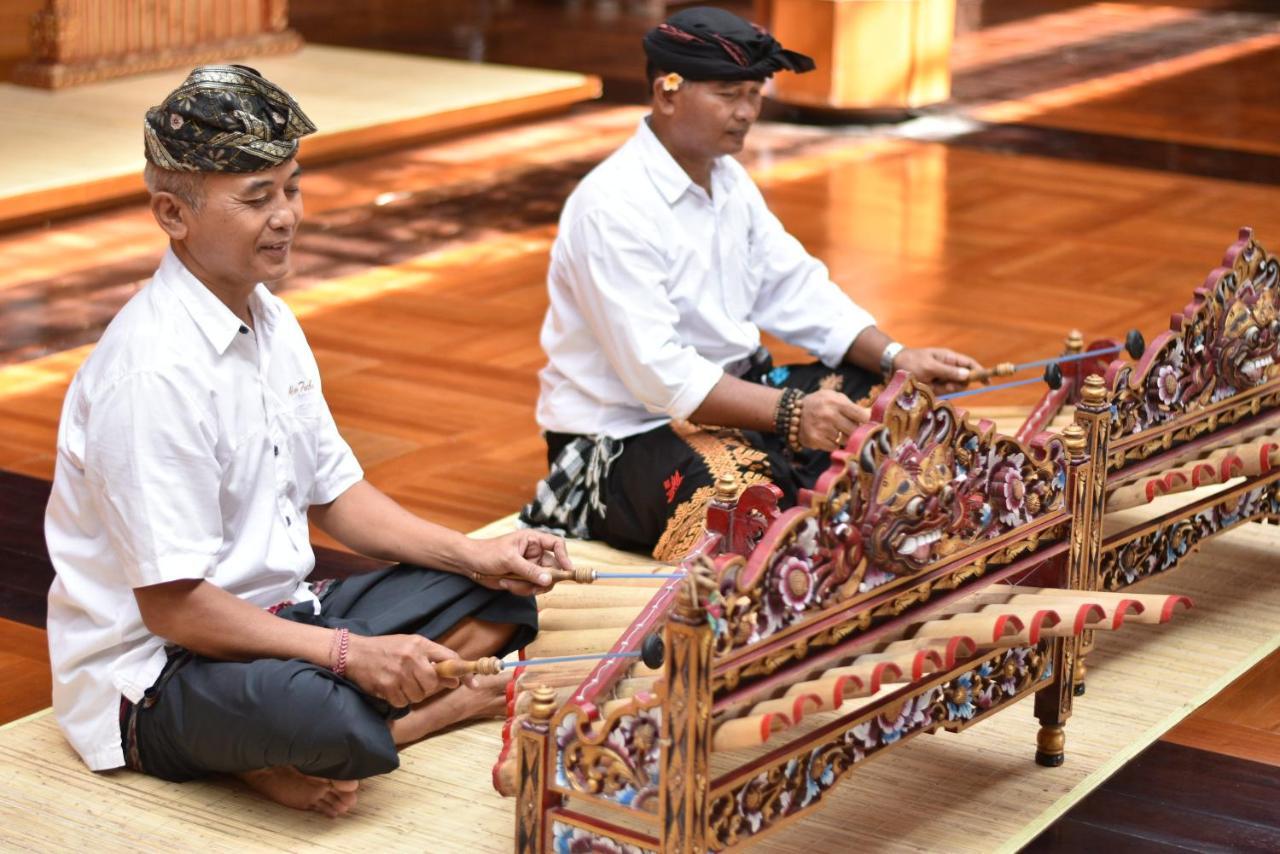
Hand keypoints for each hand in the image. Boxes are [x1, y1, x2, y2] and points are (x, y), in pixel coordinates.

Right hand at [344, 632, 461, 707]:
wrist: (354, 653)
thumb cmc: (386, 649)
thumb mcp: (411, 645)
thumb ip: (433, 659)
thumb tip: (455, 679)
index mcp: (420, 644)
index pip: (450, 659)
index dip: (464, 673)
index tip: (473, 684)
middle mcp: (411, 657)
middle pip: (433, 683)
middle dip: (428, 686)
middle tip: (416, 680)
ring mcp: (399, 673)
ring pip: (419, 695)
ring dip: (412, 693)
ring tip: (401, 681)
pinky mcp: (387, 687)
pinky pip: (404, 702)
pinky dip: (399, 699)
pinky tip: (391, 687)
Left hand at [463, 529, 569, 595]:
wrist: (470, 564)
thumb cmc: (488, 553)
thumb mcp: (509, 559)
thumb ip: (529, 570)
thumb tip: (548, 580)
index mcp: (533, 540)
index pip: (556, 544)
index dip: (564, 556)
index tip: (567, 570)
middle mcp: (535, 553)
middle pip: (553, 568)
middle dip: (543, 579)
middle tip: (536, 586)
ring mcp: (530, 567)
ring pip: (542, 582)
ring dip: (528, 586)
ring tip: (510, 582)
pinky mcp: (523, 579)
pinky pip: (531, 588)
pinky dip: (520, 589)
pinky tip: (506, 583)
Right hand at [798, 389, 868, 450]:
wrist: (794, 412)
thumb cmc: (821, 403)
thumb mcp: (835, 397)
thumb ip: (853, 406)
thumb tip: (873, 415)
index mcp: (836, 402)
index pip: (861, 415)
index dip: (868, 421)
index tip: (870, 424)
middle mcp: (829, 415)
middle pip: (855, 430)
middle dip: (857, 431)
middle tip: (855, 429)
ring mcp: (822, 428)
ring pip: (845, 440)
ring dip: (845, 438)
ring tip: (838, 431)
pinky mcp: (816, 440)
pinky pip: (834, 447)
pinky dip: (834, 444)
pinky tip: (828, 436)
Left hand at [893, 347, 982, 394]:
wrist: (894, 366)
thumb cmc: (913, 362)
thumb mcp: (930, 366)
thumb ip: (948, 371)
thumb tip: (967, 375)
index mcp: (949, 358)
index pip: (970, 364)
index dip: (980, 372)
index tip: (987, 382)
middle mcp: (948, 368)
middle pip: (963, 380)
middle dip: (954, 385)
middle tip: (941, 383)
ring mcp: (942, 377)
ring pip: (952, 389)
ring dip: (942, 389)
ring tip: (928, 382)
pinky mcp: (935, 386)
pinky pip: (941, 393)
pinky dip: (934, 392)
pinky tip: (925, 386)